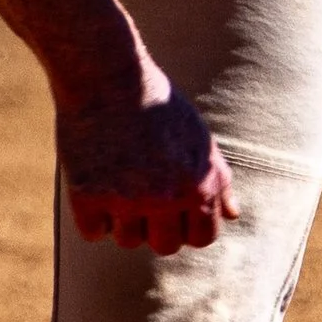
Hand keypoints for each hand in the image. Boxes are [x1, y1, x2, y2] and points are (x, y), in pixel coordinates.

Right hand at [56, 80, 238, 255]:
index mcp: (199, 185)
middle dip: (155, 226)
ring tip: (116, 181)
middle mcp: (166, 198)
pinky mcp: (88, 197)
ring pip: (127, 240)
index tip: (171, 207)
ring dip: (121, 220)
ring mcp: (126, 200)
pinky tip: (93, 182)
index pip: (202, 238)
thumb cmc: (156, 104)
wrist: (106, 75)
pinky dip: (91, 215)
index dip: (187, 226)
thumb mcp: (199, 138)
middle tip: (140, 193)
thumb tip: (233, 215)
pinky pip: (93, 232)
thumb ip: (219, 180)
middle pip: (164, 246)